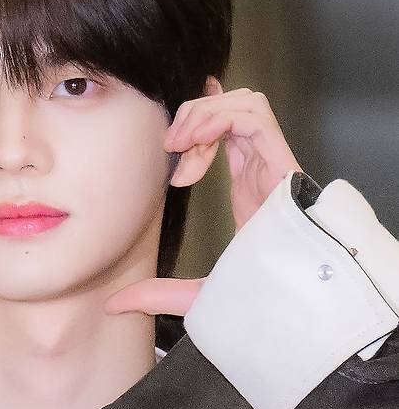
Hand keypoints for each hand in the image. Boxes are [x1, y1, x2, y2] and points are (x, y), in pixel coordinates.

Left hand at [103, 77, 302, 316]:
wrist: (294, 304)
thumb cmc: (259, 297)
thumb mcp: (196, 293)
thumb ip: (157, 293)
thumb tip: (114, 305)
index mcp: (248, 186)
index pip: (225, 131)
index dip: (193, 128)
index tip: (170, 162)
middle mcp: (261, 168)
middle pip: (232, 107)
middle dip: (196, 116)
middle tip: (171, 146)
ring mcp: (273, 164)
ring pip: (244, 103)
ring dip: (206, 113)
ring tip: (183, 144)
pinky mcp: (283, 163)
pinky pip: (255, 116)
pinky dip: (220, 118)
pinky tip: (196, 144)